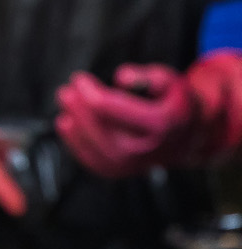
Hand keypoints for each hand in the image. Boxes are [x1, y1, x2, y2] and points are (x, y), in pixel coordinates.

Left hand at [56, 53, 241, 177]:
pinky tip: (66, 122)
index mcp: (161, 125)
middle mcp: (147, 150)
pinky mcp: (118, 171)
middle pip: (102, 131)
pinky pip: (91, 160)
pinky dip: (74, 141)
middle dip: (79, 109)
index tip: (79, 79)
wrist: (183, 139)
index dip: (91, 93)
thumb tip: (121, 77)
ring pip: (94, 148)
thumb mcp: (172, 83)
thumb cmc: (172, 105)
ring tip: (65, 102)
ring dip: (74, 123)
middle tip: (65, 90)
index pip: (117, 111)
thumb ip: (150, 76)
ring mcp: (132, 165)